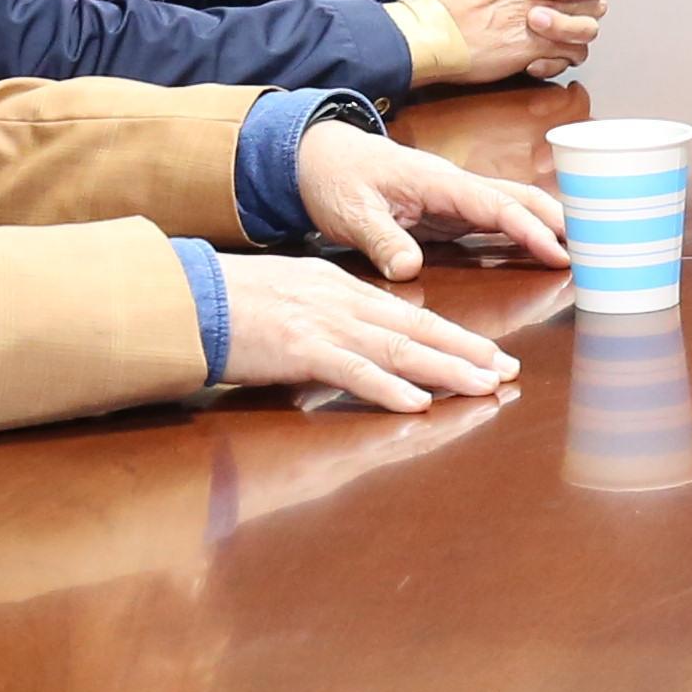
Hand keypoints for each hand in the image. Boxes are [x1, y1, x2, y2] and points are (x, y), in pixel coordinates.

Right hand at [210, 250, 522, 411]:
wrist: (184, 296)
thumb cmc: (228, 303)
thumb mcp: (290, 299)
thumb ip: (327, 323)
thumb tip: (354, 348)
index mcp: (339, 289)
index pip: (409, 316)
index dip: (453, 336)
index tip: (488, 354)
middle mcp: (341, 302)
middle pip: (417, 329)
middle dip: (468, 351)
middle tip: (508, 371)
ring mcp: (322, 325)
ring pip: (399, 349)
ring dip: (447, 369)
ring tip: (485, 386)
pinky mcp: (299, 349)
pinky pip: (353, 372)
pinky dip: (389, 388)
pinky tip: (419, 402)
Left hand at [288, 116, 567, 278]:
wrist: (318, 157)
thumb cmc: (335, 178)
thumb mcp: (352, 212)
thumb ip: (382, 240)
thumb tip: (409, 269)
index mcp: (440, 181)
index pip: (497, 206)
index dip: (531, 230)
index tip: (559, 253)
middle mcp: (456, 186)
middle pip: (520, 199)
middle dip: (559, 220)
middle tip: (596, 248)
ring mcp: (455, 197)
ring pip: (513, 207)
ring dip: (547, 224)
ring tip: (582, 250)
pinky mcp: (448, 211)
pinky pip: (495, 221)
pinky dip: (524, 233)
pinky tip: (542, 250)